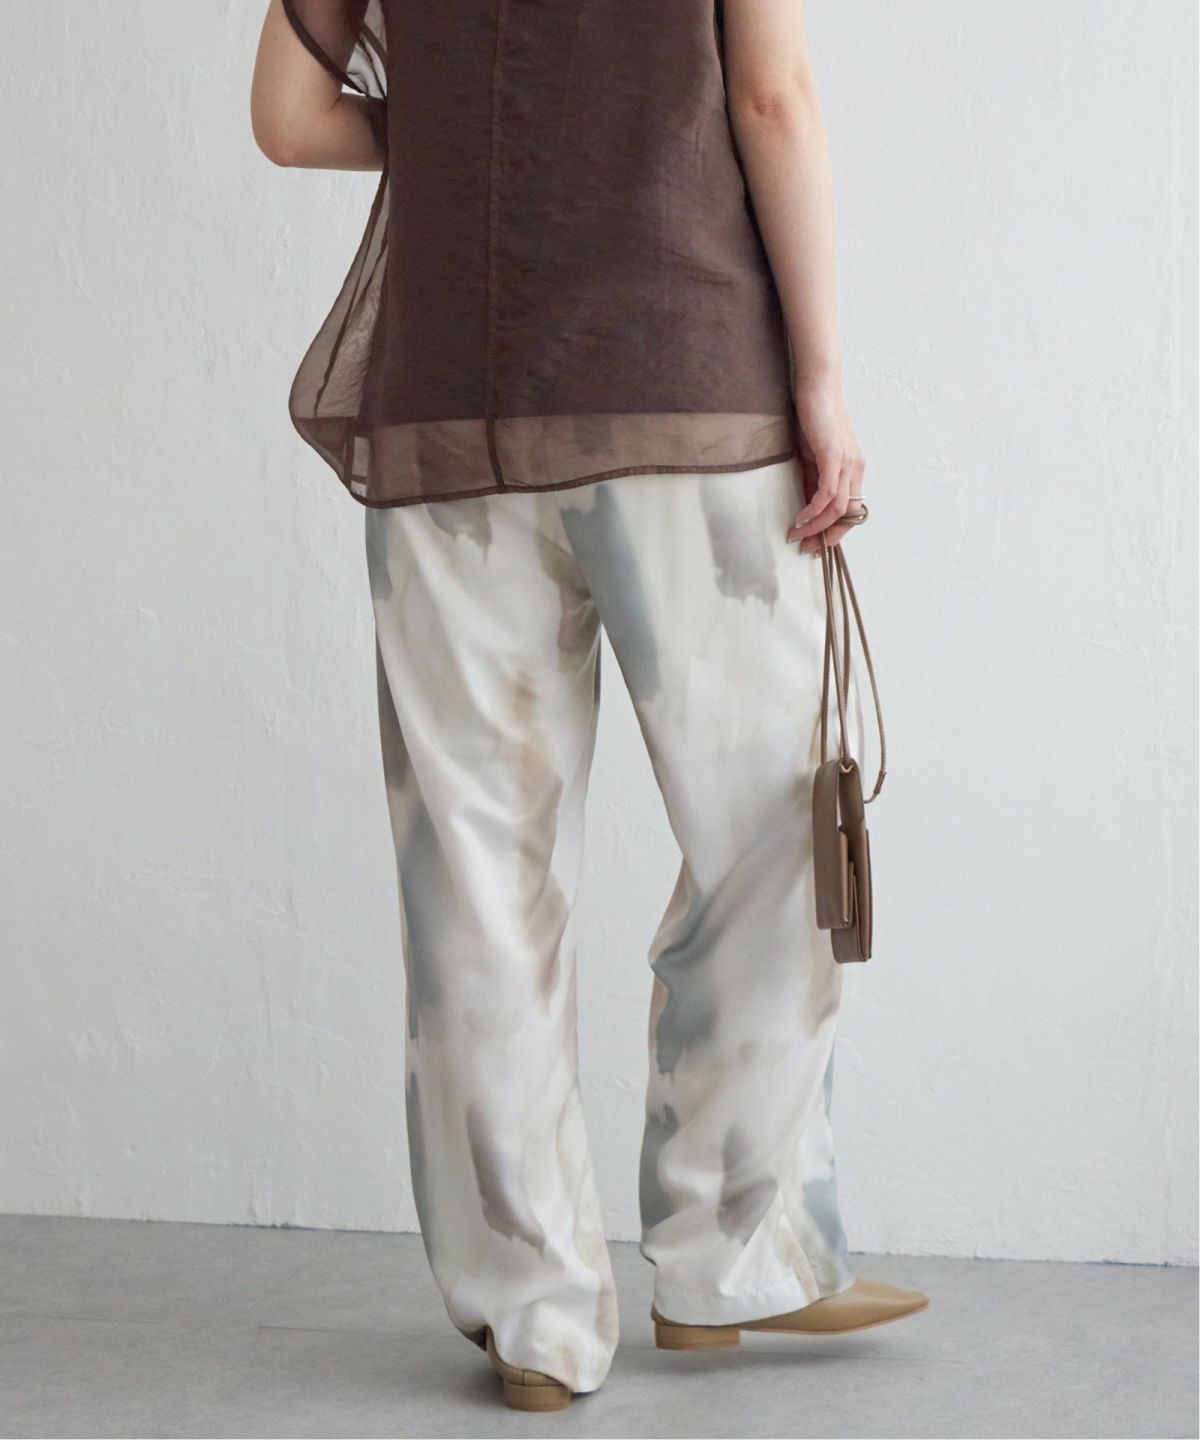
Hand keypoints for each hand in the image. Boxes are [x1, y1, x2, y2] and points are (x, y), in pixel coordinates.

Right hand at [785, 382, 866, 552]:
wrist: (816, 387)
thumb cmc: (813, 418)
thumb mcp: (812, 457)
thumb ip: (812, 481)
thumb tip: (806, 507)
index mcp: (854, 470)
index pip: (851, 512)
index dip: (835, 533)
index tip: (815, 545)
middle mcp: (856, 468)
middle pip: (848, 515)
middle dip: (827, 537)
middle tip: (805, 548)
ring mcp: (847, 462)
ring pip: (837, 508)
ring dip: (815, 527)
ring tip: (796, 535)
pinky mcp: (834, 456)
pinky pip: (827, 492)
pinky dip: (813, 509)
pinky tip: (799, 517)